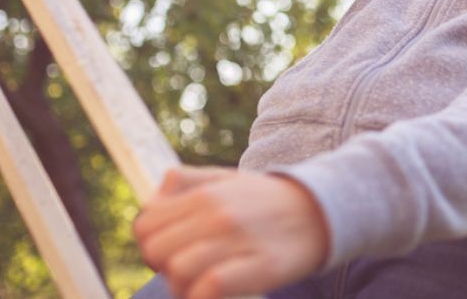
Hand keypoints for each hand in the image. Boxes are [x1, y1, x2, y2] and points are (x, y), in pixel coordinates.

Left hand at [134, 166, 329, 298]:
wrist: (322, 211)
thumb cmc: (267, 200)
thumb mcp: (226, 179)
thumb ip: (185, 182)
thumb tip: (152, 201)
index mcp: (204, 194)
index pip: (145, 226)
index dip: (151, 245)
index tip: (172, 252)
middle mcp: (217, 214)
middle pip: (156, 251)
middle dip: (163, 268)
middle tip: (187, 271)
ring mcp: (239, 240)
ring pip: (178, 271)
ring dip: (183, 287)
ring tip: (201, 285)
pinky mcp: (261, 267)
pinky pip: (210, 287)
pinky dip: (204, 297)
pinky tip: (217, 294)